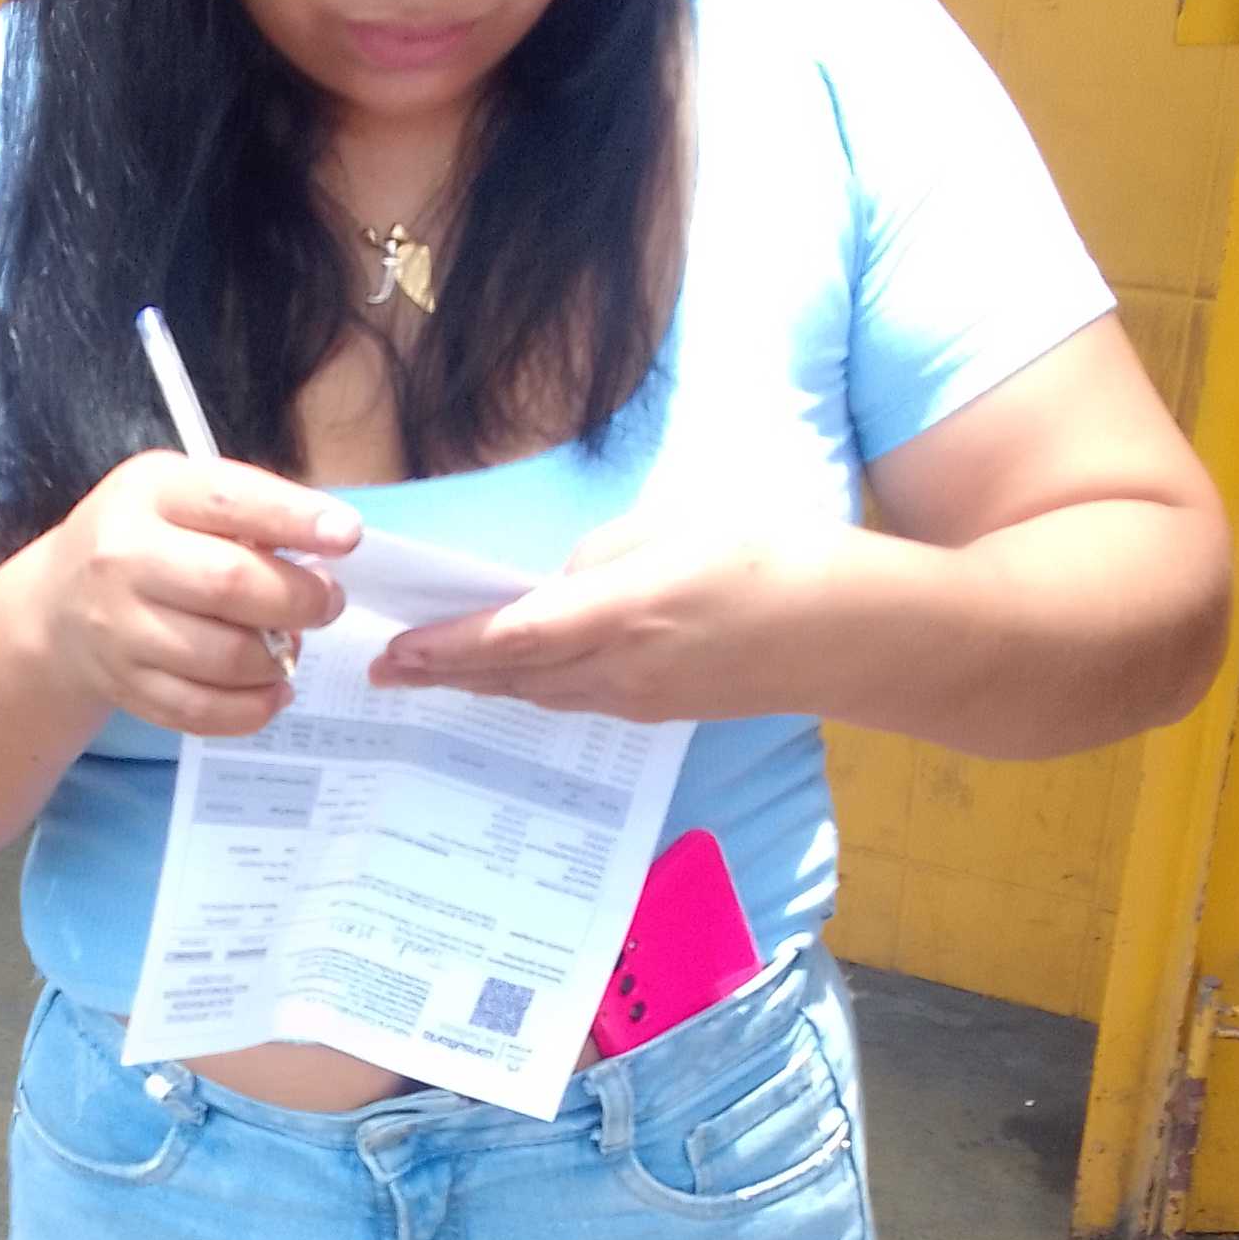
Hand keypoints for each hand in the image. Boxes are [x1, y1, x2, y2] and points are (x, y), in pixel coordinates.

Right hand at [32, 452, 359, 738]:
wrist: (59, 604)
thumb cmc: (146, 537)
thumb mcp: (182, 495)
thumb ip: (248, 510)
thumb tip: (331, 544)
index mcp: (149, 493)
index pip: (230, 500)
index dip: (296, 520)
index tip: (347, 537)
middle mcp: (123, 558)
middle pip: (230, 585)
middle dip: (299, 600)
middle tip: (327, 604)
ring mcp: (119, 630)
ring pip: (223, 658)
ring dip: (278, 659)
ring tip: (289, 646)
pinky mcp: (126, 687)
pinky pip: (202, 712)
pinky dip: (253, 709)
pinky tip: (273, 690)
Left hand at [372, 518, 846, 722]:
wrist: (855, 636)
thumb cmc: (781, 558)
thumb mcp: (685, 528)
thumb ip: (607, 555)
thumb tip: (558, 584)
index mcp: (623, 614)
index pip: (510, 637)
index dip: (445, 649)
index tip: (391, 652)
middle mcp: (621, 672)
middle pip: (511, 677)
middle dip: (443, 673)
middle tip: (383, 672)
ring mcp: (640, 701)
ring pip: (540, 693)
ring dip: (482, 683)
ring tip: (430, 672)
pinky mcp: (661, 711)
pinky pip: (576, 699)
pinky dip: (531, 686)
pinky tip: (510, 675)